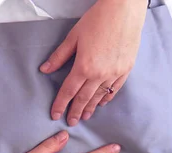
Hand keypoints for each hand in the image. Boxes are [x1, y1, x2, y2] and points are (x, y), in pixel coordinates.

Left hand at [40, 0, 146, 124]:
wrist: (125, 9)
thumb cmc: (98, 19)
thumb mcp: (74, 36)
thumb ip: (60, 56)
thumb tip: (45, 69)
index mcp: (84, 66)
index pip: (68, 91)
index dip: (60, 105)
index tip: (55, 115)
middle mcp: (99, 74)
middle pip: (83, 99)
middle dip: (75, 112)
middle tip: (71, 122)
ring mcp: (114, 73)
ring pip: (99, 97)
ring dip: (90, 108)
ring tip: (84, 116)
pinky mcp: (125, 70)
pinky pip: (114, 90)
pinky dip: (106, 98)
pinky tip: (101, 103)